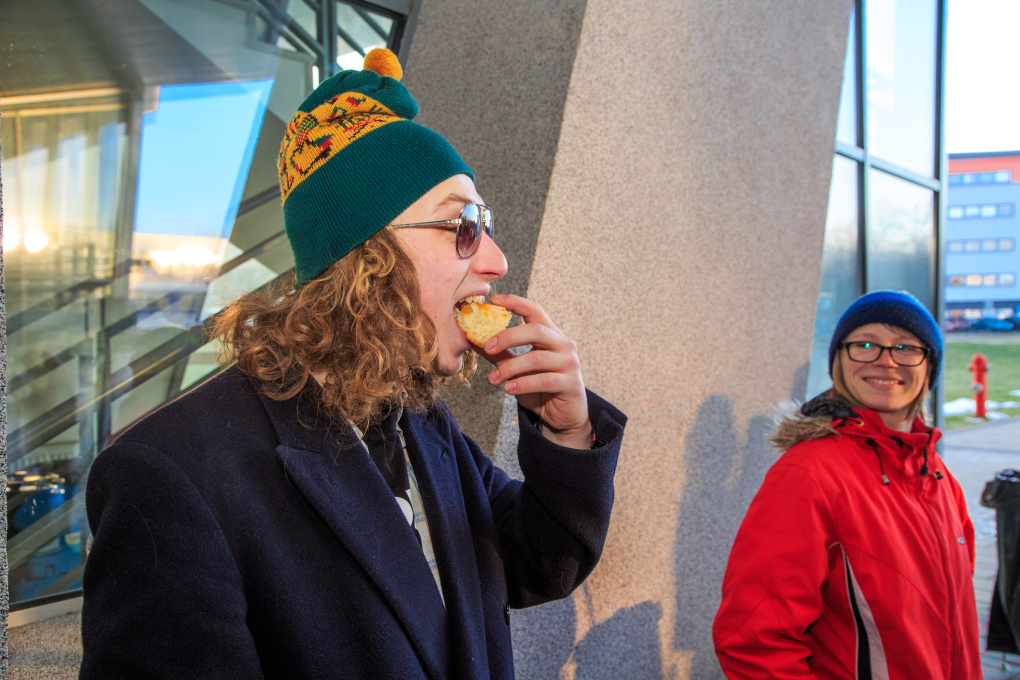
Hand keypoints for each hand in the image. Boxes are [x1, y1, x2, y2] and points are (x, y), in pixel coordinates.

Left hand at [475, 293, 591, 448]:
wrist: (562, 416)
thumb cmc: (539, 389)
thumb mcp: (516, 369)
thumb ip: (499, 354)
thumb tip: (472, 340)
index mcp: (551, 335)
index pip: (535, 310)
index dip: (515, 302)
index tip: (493, 300)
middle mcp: (563, 344)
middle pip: (535, 330)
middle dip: (508, 336)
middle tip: (487, 346)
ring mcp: (570, 363)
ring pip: (536, 358)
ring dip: (509, 368)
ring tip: (492, 379)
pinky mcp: (571, 383)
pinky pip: (544, 380)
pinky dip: (522, 384)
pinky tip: (508, 389)